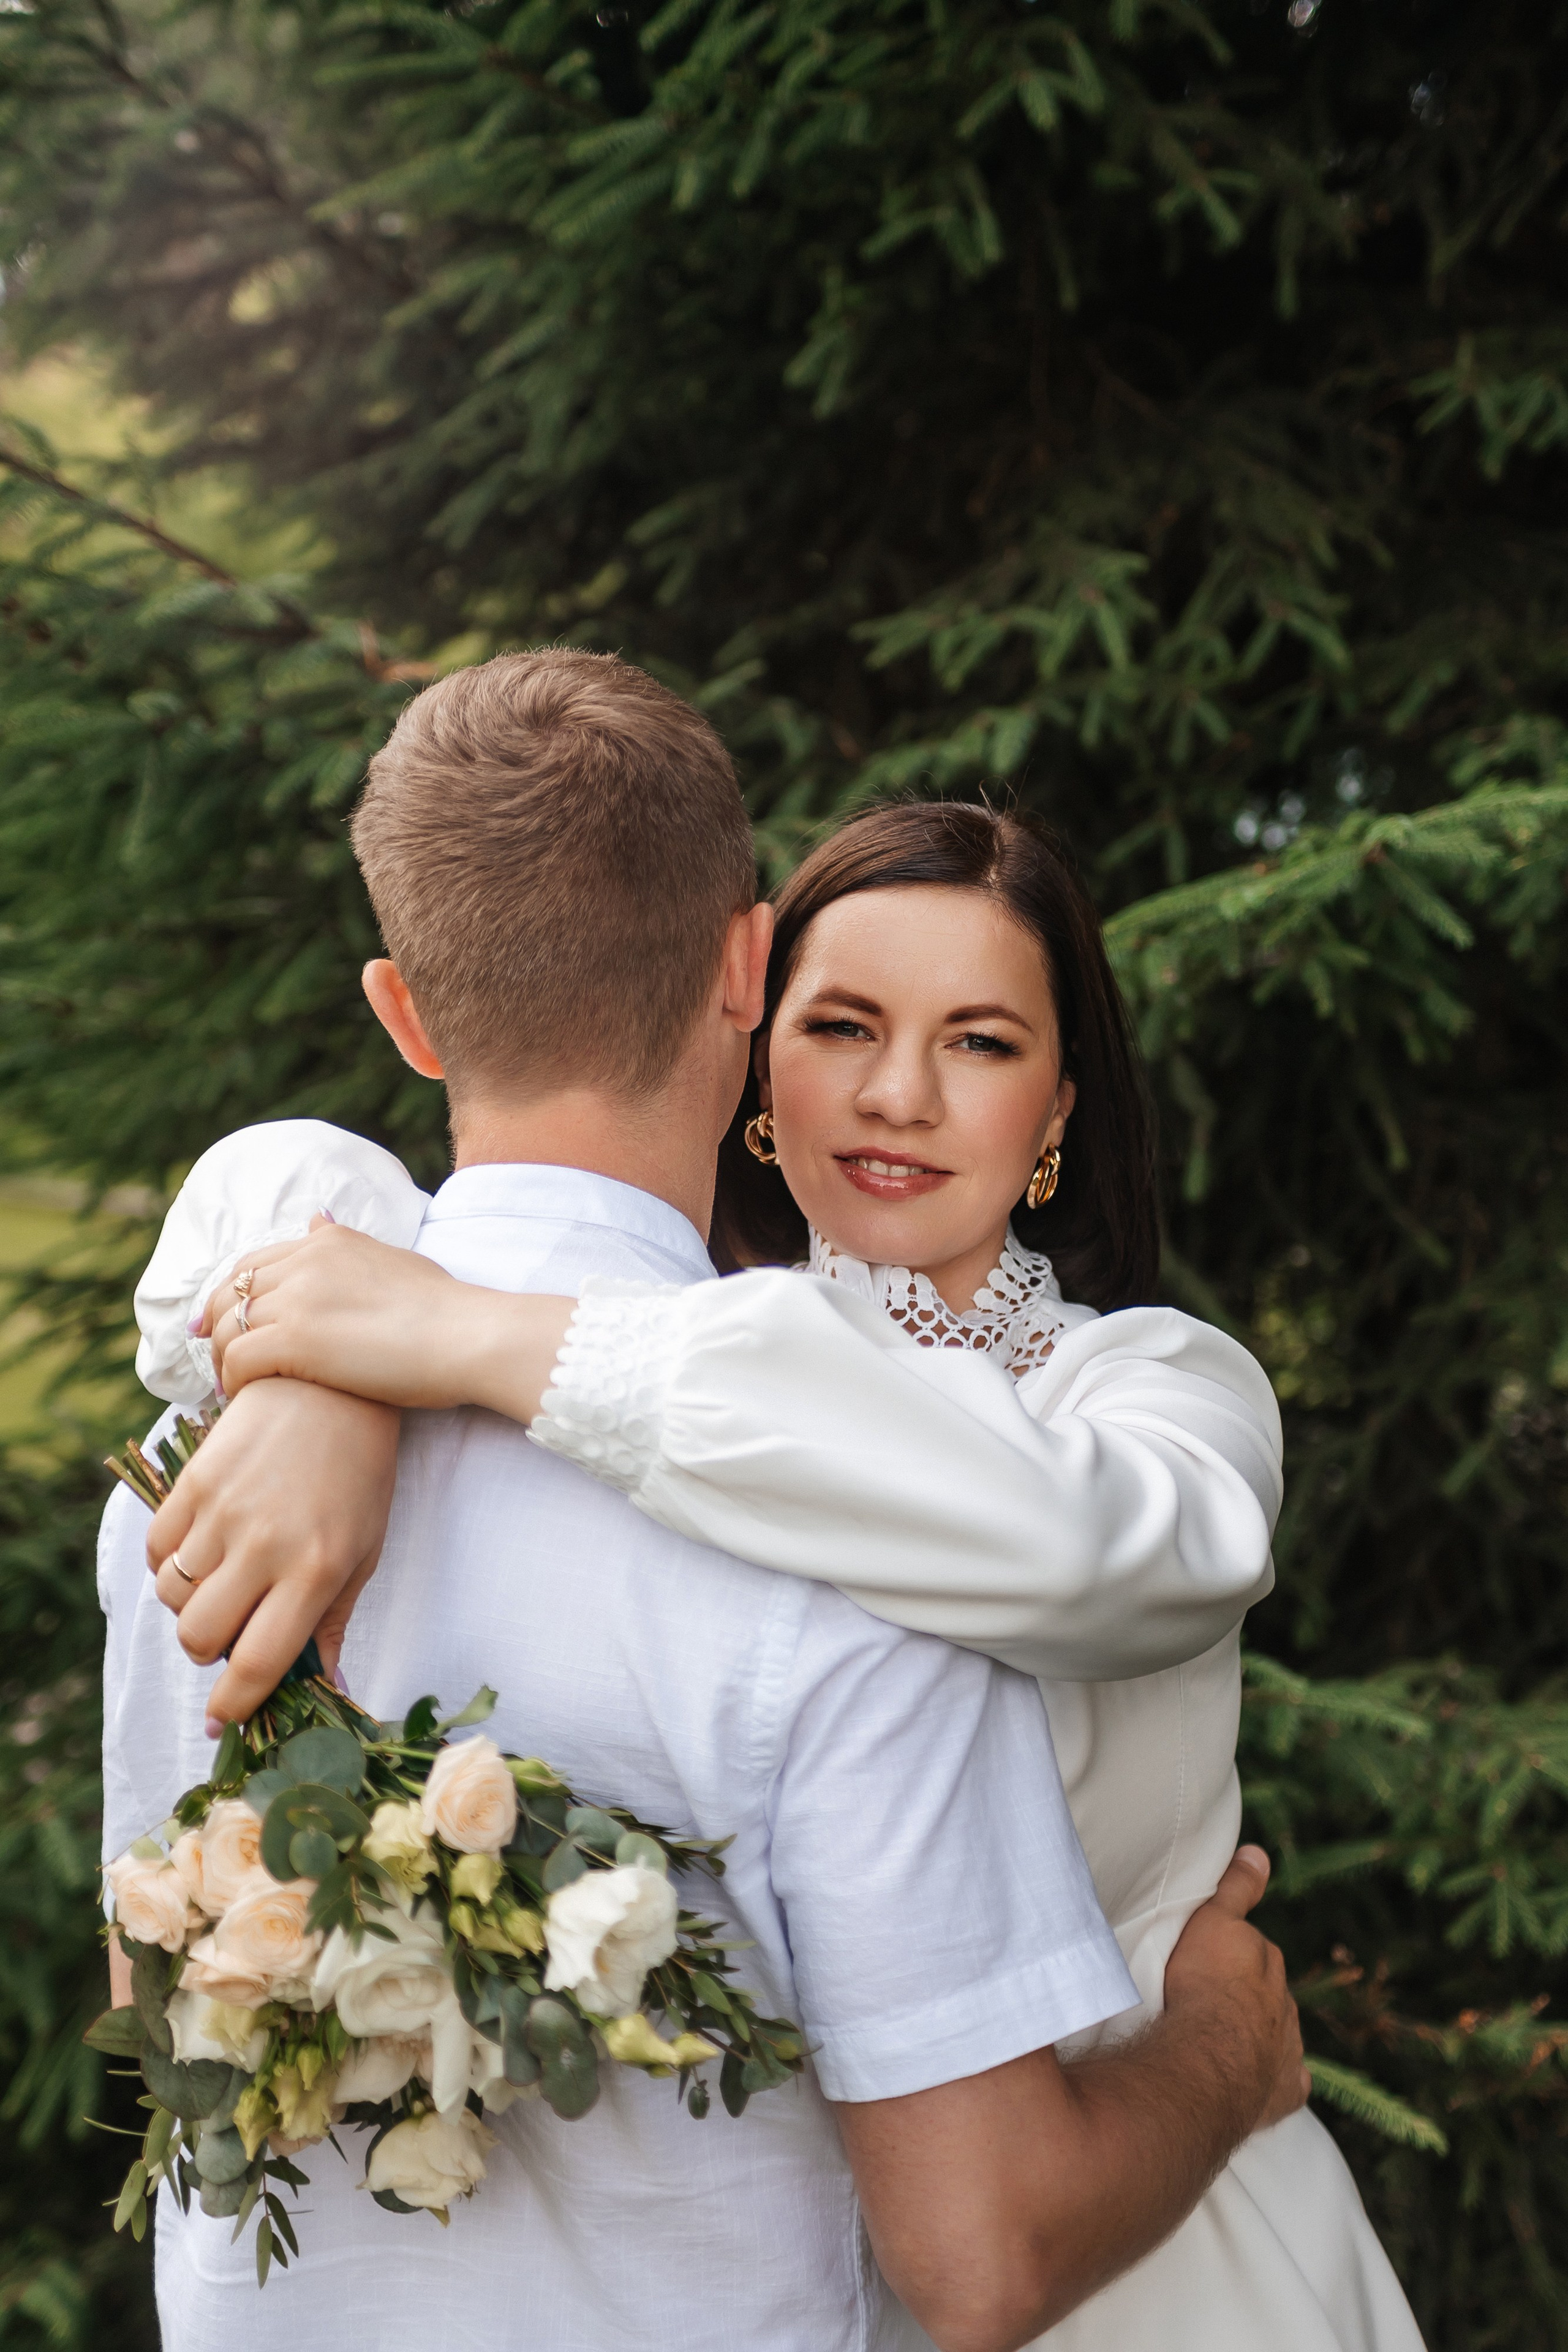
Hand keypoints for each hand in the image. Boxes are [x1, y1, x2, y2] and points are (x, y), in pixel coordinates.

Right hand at [146, 1375, 399, 1727]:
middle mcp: (264, 1546)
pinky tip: (201, 1549)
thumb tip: (324, 1691)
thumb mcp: (363, 1552)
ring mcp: (223, 1512)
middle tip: (232, 1630)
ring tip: (224, 1580)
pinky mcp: (193, 1481)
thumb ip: (332, 1624)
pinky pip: (156, 1551)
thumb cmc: (359, 1477)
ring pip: (173, 1597)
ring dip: (191, 1605)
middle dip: (208, 1652)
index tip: (223, 1721)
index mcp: (315, 1571)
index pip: (256, 1664)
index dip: (234, 1706)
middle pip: (199, 1638)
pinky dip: (169, 1565)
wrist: (332, 1387)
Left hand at [205, 1221, 484, 1405]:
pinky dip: (233, 1381)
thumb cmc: (445, 1309)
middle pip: (231, 1291)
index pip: (255, 1262)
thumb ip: (351, 1245)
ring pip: (227, 1327)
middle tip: (216, 1359)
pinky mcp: (297, 1340)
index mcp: (328, 1243)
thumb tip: (318, 1218)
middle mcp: (306, 1262)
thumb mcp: (393, 1259)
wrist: (468, 1336)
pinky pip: (239, 1359)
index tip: (221, 1321)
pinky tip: (244, 1399)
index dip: (230, 1293)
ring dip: (222, 1360)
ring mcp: (299, 1299)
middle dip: (214, 1324)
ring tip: (232, 1387)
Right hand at [1163, 1846, 1308, 2133]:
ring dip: (1256, 2037)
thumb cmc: (1202, 1985)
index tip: (1206, 1963)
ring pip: (1277, 2037)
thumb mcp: (1213, 1921)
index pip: (1255, 1954)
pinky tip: (1256, 2082)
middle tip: (1207, 2003)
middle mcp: (1285, 2006)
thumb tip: (1258, 1853)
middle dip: (1246, 1997)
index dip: (1231, 1957)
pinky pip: (1287, 2084)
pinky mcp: (1287, 2091)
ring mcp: (1289, 2050)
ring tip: (1219, 2042)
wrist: (1210, 2056)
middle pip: (1267, 1996)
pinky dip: (1276, 2081)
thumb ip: (1236, 1888)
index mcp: (1267, 1964)